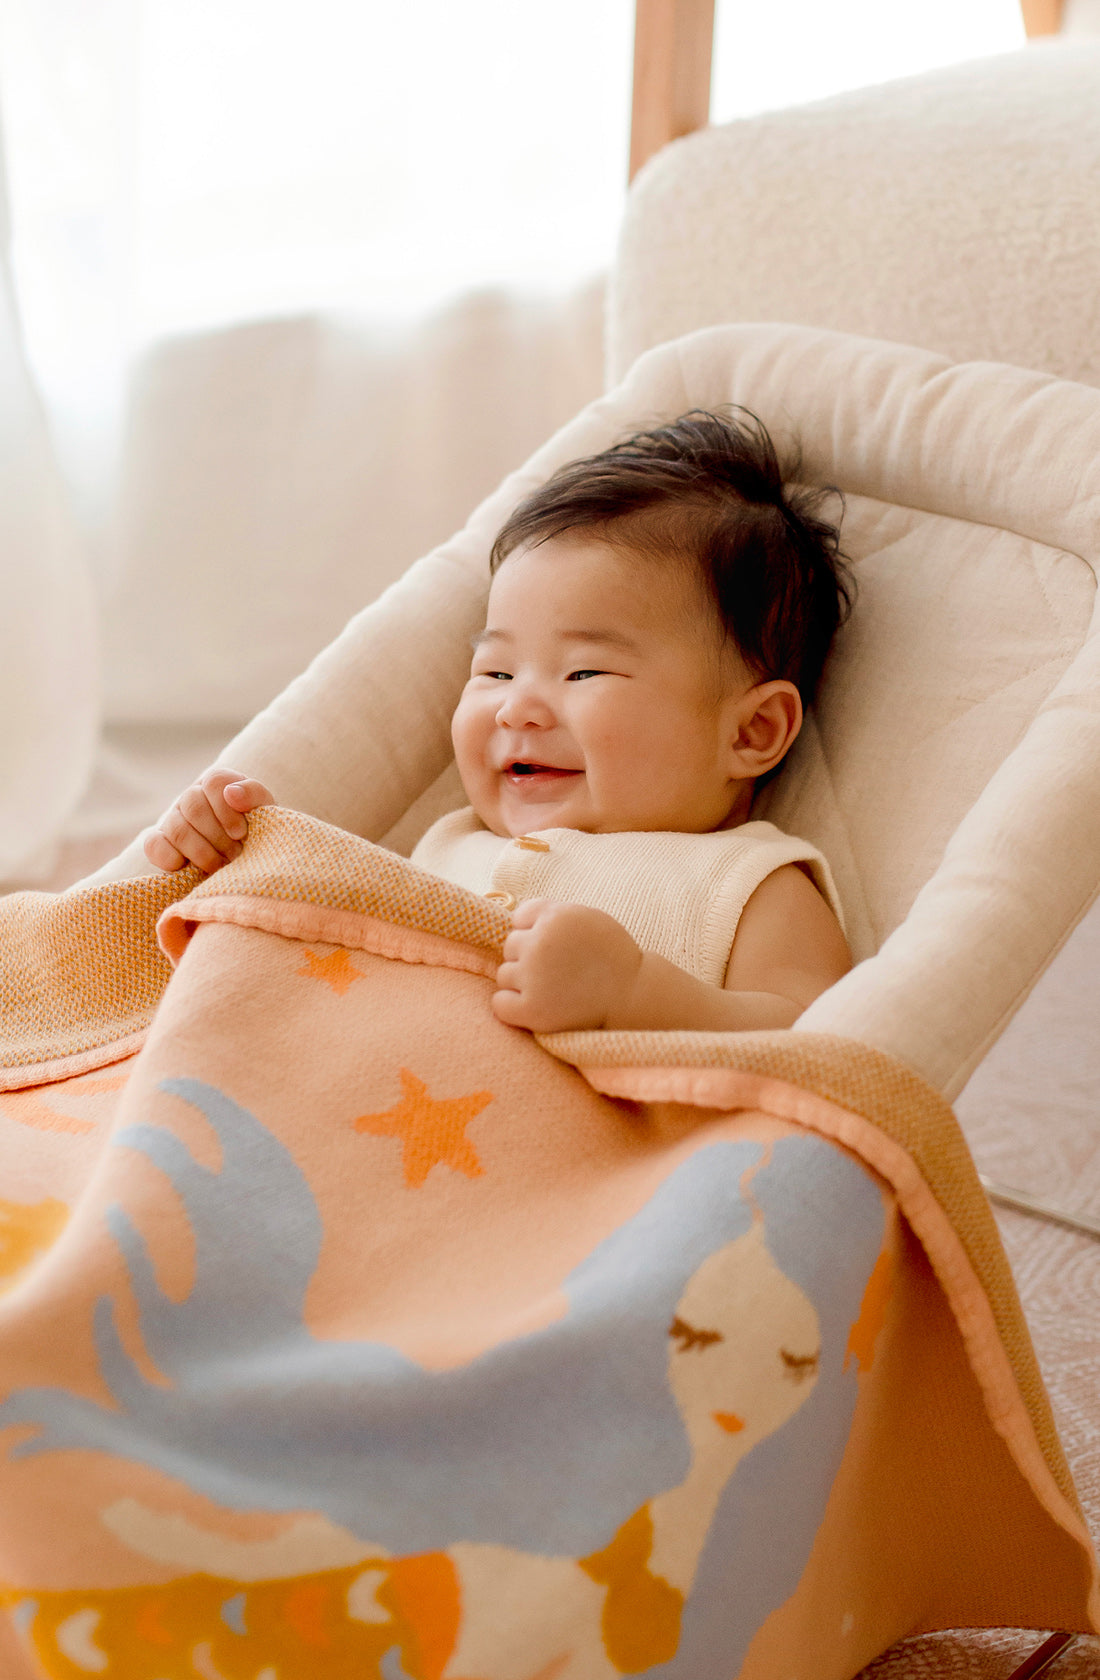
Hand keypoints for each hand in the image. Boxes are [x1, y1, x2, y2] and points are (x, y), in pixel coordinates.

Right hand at [143, 768, 274, 874]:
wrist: (245, 860)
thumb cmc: (256, 833)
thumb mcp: (264, 812)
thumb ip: (254, 795)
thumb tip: (232, 793)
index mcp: (218, 783)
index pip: (214, 782)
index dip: (226, 809)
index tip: (240, 833)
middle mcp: (192, 796)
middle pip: (194, 807)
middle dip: (218, 837)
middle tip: (235, 855)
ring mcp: (172, 818)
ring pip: (177, 829)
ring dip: (202, 853)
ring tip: (220, 866)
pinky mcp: (159, 842)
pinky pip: (154, 845)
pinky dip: (171, 859)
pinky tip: (189, 868)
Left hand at [492, 899, 643, 1032]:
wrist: (632, 997)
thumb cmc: (611, 957)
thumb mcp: (588, 918)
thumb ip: (553, 914)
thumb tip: (514, 919)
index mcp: (555, 917)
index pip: (520, 918)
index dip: (535, 931)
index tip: (554, 947)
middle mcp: (540, 943)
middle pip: (510, 946)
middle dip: (528, 957)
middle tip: (557, 971)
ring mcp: (533, 977)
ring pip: (504, 975)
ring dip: (521, 983)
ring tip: (553, 989)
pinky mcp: (531, 1009)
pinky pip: (500, 1003)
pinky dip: (512, 1007)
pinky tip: (535, 1007)